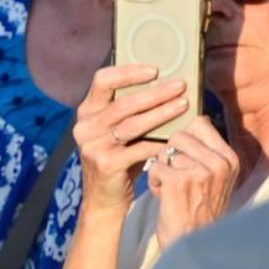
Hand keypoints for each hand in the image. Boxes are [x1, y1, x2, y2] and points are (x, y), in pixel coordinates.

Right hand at [73, 64, 187, 215]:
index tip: (155, 70)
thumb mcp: (119, 130)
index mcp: (87, 111)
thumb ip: (132, 110)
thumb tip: (169, 85)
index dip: (128, 72)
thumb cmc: (119, 157)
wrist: (104, 198)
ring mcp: (93, 146)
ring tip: (183, 104)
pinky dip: (160, 142)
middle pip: (123, 103)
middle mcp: (85, 126)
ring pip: (132, 124)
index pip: (103, 80)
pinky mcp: (105, 165)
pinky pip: (139, 149)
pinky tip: (177, 137)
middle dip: (155, 92)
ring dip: (162, 113)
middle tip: (180, 86)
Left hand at [148, 118, 239, 247]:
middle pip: (178, 135)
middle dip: (170, 155)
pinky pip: (155, 166)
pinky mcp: (179, 181)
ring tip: (173, 191)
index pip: (200, 123)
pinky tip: (166, 198)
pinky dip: (154, 182)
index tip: (181, 153)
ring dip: (162, 170)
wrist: (193, 244)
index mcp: (230, 158)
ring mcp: (201, 171)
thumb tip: (190, 119)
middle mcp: (220, 163)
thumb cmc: (197, 211)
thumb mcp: (213, 178)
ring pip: (164, 151)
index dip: (183, 136)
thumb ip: (205, 151)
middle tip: (177, 178)